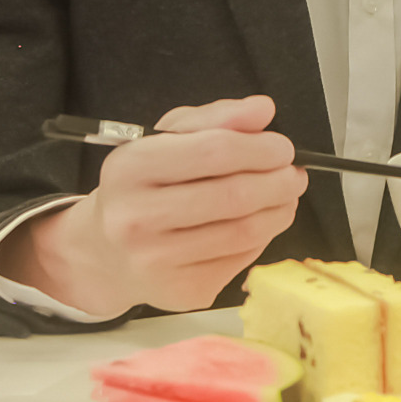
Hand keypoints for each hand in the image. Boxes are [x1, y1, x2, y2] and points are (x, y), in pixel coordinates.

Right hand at [0, 96, 308, 316]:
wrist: (107, 250)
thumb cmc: (143, 186)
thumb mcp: (166, 139)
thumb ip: (215, 118)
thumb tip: (262, 109)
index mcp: (130, 168)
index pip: (213, 152)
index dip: (260, 148)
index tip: (283, 147)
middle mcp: (137, 218)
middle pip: (233, 196)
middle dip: (278, 181)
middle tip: (293, 174)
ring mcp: (158, 262)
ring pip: (244, 232)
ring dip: (279, 210)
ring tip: (286, 196)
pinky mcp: (181, 292)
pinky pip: (240, 260)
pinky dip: (262, 238)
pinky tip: (261, 223)